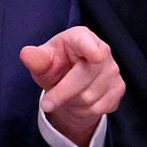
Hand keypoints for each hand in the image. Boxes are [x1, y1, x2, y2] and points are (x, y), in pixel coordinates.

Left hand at [20, 26, 123, 146]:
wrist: (72, 85)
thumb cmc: (56, 67)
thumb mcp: (42, 62)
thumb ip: (36, 59)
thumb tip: (26, 54)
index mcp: (81, 37)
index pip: (88, 43)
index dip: (92, 49)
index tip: (95, 56)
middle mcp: (103, 50)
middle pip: (84, 77)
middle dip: (62, 93)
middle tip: (46, 104)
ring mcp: (113, 70)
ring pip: (90, 96)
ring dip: (73, 102)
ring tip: (68, 95)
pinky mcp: (119, 87)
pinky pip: (100, 107)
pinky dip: (86, 110)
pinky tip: (81, 100)